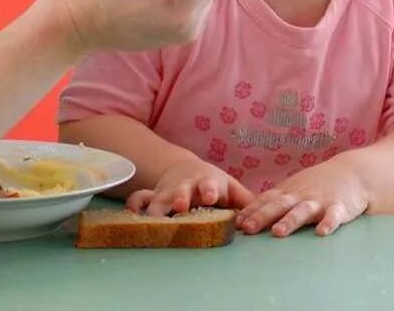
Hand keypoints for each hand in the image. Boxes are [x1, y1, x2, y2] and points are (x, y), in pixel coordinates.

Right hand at [126, 158, 254, 215]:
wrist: (183, 171)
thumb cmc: (212, 184)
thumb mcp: (231, 188)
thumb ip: (245, 201)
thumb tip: (263, 215)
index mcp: (207, 183)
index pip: (210, 185)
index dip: (210, 190)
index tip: (212, 196)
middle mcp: (185, 188)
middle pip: (180, 192)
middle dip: (180, 198)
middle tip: (180, 206)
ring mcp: (166, 193)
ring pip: (157, 199)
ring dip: (155, 209)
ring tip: (153, 221)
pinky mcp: (151, 199)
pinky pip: (138, 201)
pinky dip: (133, 208)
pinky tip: (130, 218)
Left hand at [236, 158, 368, 236]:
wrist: (352, 172)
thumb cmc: (318, 184)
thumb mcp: (294, 188)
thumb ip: (275, 200)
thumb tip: (247, 214)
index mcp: (289, 192)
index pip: (266, 200)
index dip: (251, 211)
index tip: (236, 223)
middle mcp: (301, 195)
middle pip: (279, 205)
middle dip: (262, 216)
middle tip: (248, 228)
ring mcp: (320, 200)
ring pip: (303, 211)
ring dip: (290, 221)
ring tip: (278, 232)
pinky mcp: (340, 207)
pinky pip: (334, 216)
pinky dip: (329, 223)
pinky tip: (322, 232)